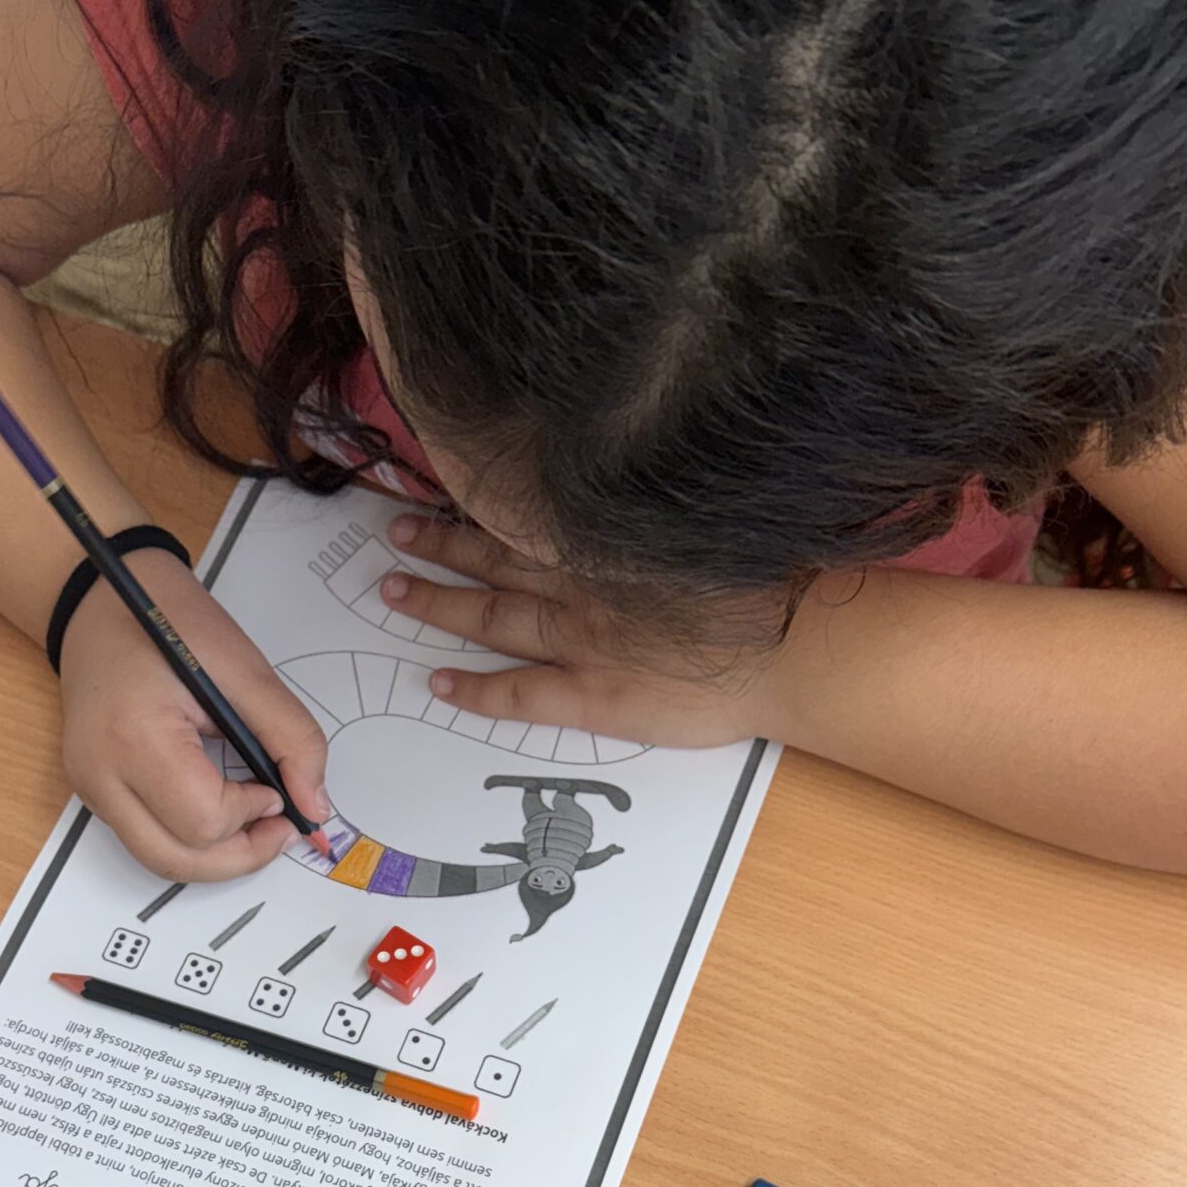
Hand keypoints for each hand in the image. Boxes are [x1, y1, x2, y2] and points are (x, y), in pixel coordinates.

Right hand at [58, 552, 331, 878]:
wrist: (99, 598)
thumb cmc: (168, 620)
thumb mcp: (245, 669)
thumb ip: (291, 738)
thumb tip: (316, 806)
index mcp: (135, 736)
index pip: (202, 821)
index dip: (252, 816)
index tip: (276, 788)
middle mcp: (100, 773)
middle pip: (176, 861)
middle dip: (239, 857)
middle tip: (281, 829)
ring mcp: (89, 786)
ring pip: (158, 860)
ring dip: (214, 856)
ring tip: (253, 823)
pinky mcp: (90, 788)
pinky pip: (145, 837)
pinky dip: (188, 838)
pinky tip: (219, 809)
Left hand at [382, 515, 776, 747]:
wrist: (792, 646)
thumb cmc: (765, 584)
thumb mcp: (702, 525)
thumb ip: (649, 515)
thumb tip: (618, 490)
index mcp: (611, 541)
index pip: (528, 518)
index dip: (480, 506)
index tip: (440, 489)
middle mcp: (586, 585)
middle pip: (497, 562)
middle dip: (441, 547)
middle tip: (395, 535)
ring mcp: (586, 642)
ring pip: (494, 618)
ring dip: (440, 604)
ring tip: (394, 592)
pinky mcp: (597, 696)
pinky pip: (520, 693)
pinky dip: (476, 689)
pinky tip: (438, 684)